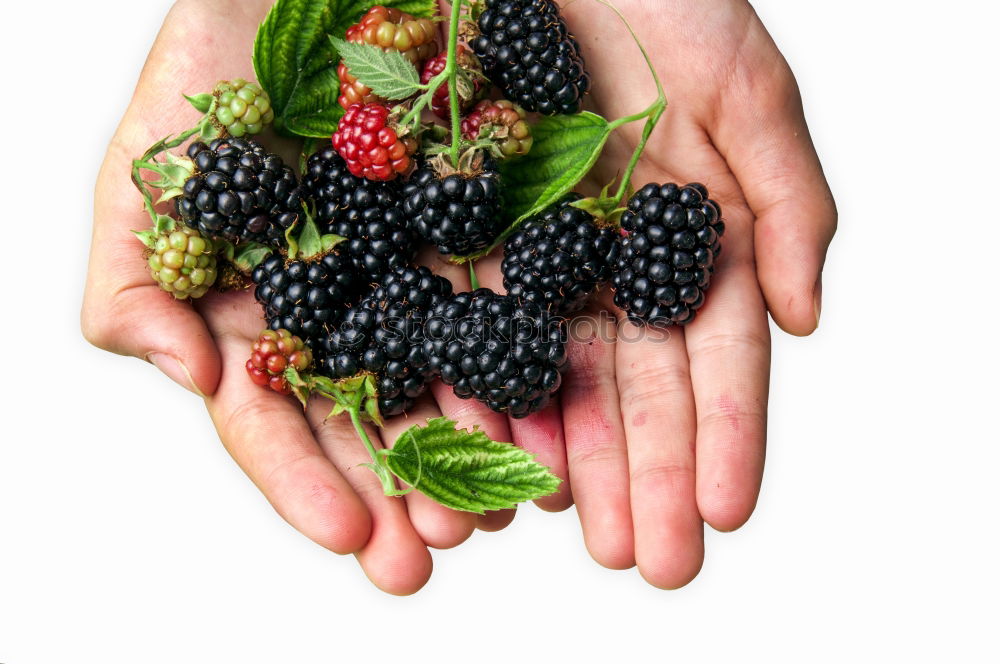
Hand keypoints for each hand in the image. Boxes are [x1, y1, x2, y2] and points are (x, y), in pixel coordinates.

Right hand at [81, 0, 516, 594]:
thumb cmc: (218, 60)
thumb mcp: (154, 170)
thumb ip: (141, 276)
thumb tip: (191, 378)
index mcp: (267, 307)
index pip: (278, 414)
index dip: (306, 481)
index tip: (348, 538)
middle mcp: (348, 303)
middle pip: (373, 415)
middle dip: (400, 488)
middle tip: (433, 553)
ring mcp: (420, 268)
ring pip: (450, 375)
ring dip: (473, 449)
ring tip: (498, 511)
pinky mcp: (487, 227)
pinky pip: (514, 305)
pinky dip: (530, 368)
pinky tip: (551, 424)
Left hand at [473, 0, 836, 587]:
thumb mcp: (742, 82)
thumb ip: (780, 199)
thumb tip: (809, 323)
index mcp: (674, 238)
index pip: (706, 357)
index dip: (718, 435)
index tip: (722, 513)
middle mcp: (596, 261)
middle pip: (621, 384)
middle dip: (637, 475)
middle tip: (647, 563)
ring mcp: (515, 250)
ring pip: (531, 370)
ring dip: (544, 457)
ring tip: (550, 533)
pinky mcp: (436, 227)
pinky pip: (445, 316)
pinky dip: (456, 384)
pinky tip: (467, 450)